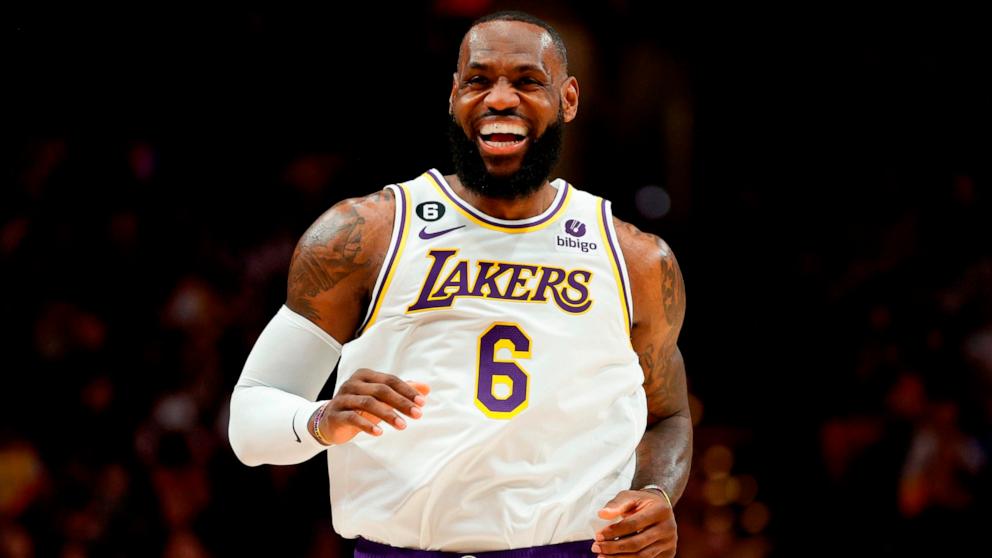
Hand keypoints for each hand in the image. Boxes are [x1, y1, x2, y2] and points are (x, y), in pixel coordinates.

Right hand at [313, 369, 429, 444]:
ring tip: (402, 426)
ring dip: (388, 414)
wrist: (329, 421)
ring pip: (368, 403)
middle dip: (401, 402)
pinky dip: (367, 425)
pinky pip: (353, 418)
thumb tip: (426, 388)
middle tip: (418, 415)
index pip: (390, 380)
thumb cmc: (359, 407)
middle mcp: (353, 383)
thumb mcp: (381, 398)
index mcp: (365, 375)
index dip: (407, 391)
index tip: (422, 403)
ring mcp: (343, 398)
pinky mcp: (336, 414)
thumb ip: (402, 391)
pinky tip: (379, 432)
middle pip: (381, 390)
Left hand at [591, 489, 676, 557]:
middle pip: (637, 544)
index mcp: (660, 511)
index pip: (633, 524)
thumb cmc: (642, 502)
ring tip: (602, 556)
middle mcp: (668, 528)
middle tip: (596, 548)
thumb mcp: (630, 496)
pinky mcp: (669, 554)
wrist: (661, 508)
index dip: (614, 531)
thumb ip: (616, 504)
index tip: (598, 536)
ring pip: (642, 557)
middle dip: (614, 548)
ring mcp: (670, 543)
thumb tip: (602, 514)